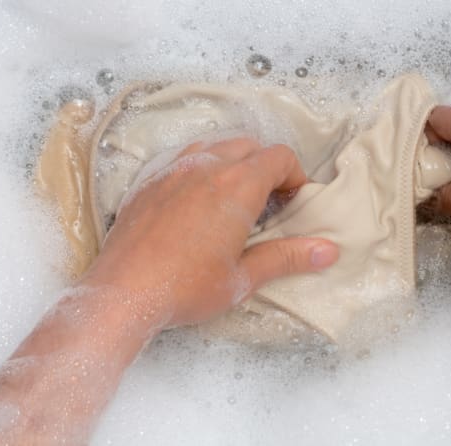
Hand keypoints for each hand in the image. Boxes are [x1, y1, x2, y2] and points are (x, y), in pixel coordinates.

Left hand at [81, 138, 338, 326]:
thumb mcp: (243, 278)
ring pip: (215, 146)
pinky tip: (198, 203)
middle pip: (250, 146)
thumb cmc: (184, 288)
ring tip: (235, 199)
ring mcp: (173, 170)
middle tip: (270, 203)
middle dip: (267, 168)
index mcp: (236, 186)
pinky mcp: (149, 182)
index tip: (294, 203)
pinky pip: (184, 159)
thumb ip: (286, 257)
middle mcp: (206, 166)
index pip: (279, 157)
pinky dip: (202, 169)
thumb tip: (328, 250)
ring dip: (234, 163)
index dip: (295, 176)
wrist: (121, 293)